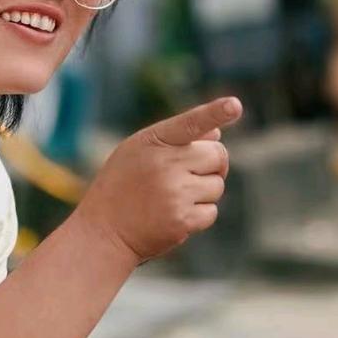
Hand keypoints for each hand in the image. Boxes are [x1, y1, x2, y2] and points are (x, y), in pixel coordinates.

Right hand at [78, 97, 241, 263]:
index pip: (190, 123)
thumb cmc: (123, 185)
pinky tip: (174, 216)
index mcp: (153, 140)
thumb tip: (217, 134)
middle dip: (211, 166)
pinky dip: (199, 215)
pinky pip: (211, 212)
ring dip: (204, 192)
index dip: (215, 113)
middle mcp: (164, 164)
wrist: (103, 232)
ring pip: (217, 185)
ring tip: (173, 198)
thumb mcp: (139, 152)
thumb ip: (177, 139)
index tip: (234, 105)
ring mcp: (174, 193)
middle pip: (218, 155)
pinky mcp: (181, 220)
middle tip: (187, 176)